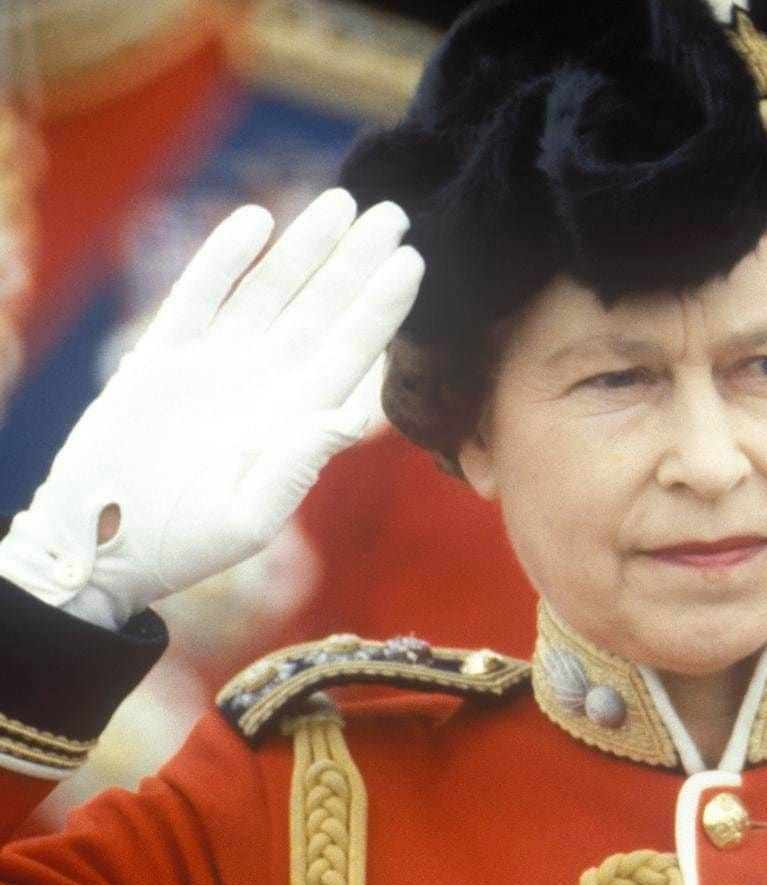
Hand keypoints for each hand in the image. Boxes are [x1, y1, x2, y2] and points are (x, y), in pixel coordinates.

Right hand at [0, 188, 422, 628]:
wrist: (100, 545)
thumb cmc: (181, 544)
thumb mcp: (248, 517)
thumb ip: (296, 464)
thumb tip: (351, 415)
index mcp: (293, 420)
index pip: (351, 352)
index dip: (380, 307)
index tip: (413, 262)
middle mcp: (263, 383)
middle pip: (322, 310)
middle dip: (356, 263)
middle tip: (396, 214)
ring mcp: (215, 363)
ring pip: (270, 290)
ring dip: (305, 247)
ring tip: (343, 203)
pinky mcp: (163, 354)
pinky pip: (198, 292)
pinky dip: (225, 257)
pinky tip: (258, 221)